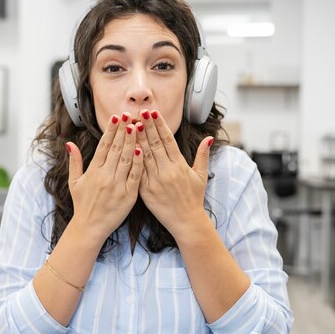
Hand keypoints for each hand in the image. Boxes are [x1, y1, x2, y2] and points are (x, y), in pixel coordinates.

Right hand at [67, 114, 143, 242]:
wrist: (89, 227)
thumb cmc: (82, 204)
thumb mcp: (74, 182)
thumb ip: (74, 162)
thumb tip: (69, 143)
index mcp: (93, 171)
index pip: (103, 146)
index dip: (110, 130)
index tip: (116, 117)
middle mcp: (105, 176)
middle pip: (116, 149)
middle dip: (123, 130)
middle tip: (130, 115)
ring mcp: (117, 185)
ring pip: (126, 159)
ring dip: (132, 142)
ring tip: (137, 126)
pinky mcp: (128, 196)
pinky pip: (135, 176)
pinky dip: (138, 163)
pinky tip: (142, 150)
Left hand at [136, 109, 212, 236]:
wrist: (187, 222)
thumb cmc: (194, 199)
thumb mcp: (201, 176)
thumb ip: (203, 156)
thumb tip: (209, 138)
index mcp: (180, 165)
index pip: (168, 140)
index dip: (159, 125)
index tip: (153, 112)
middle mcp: (167, 171)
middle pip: (154, 144)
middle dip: (146, 127)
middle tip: (139, 112)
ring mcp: (155, 181)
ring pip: (143, 156)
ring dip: (136, 140)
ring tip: (130, 125)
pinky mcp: (146, 192)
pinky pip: (137, 173)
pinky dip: (132, 160)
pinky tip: (125, 149)